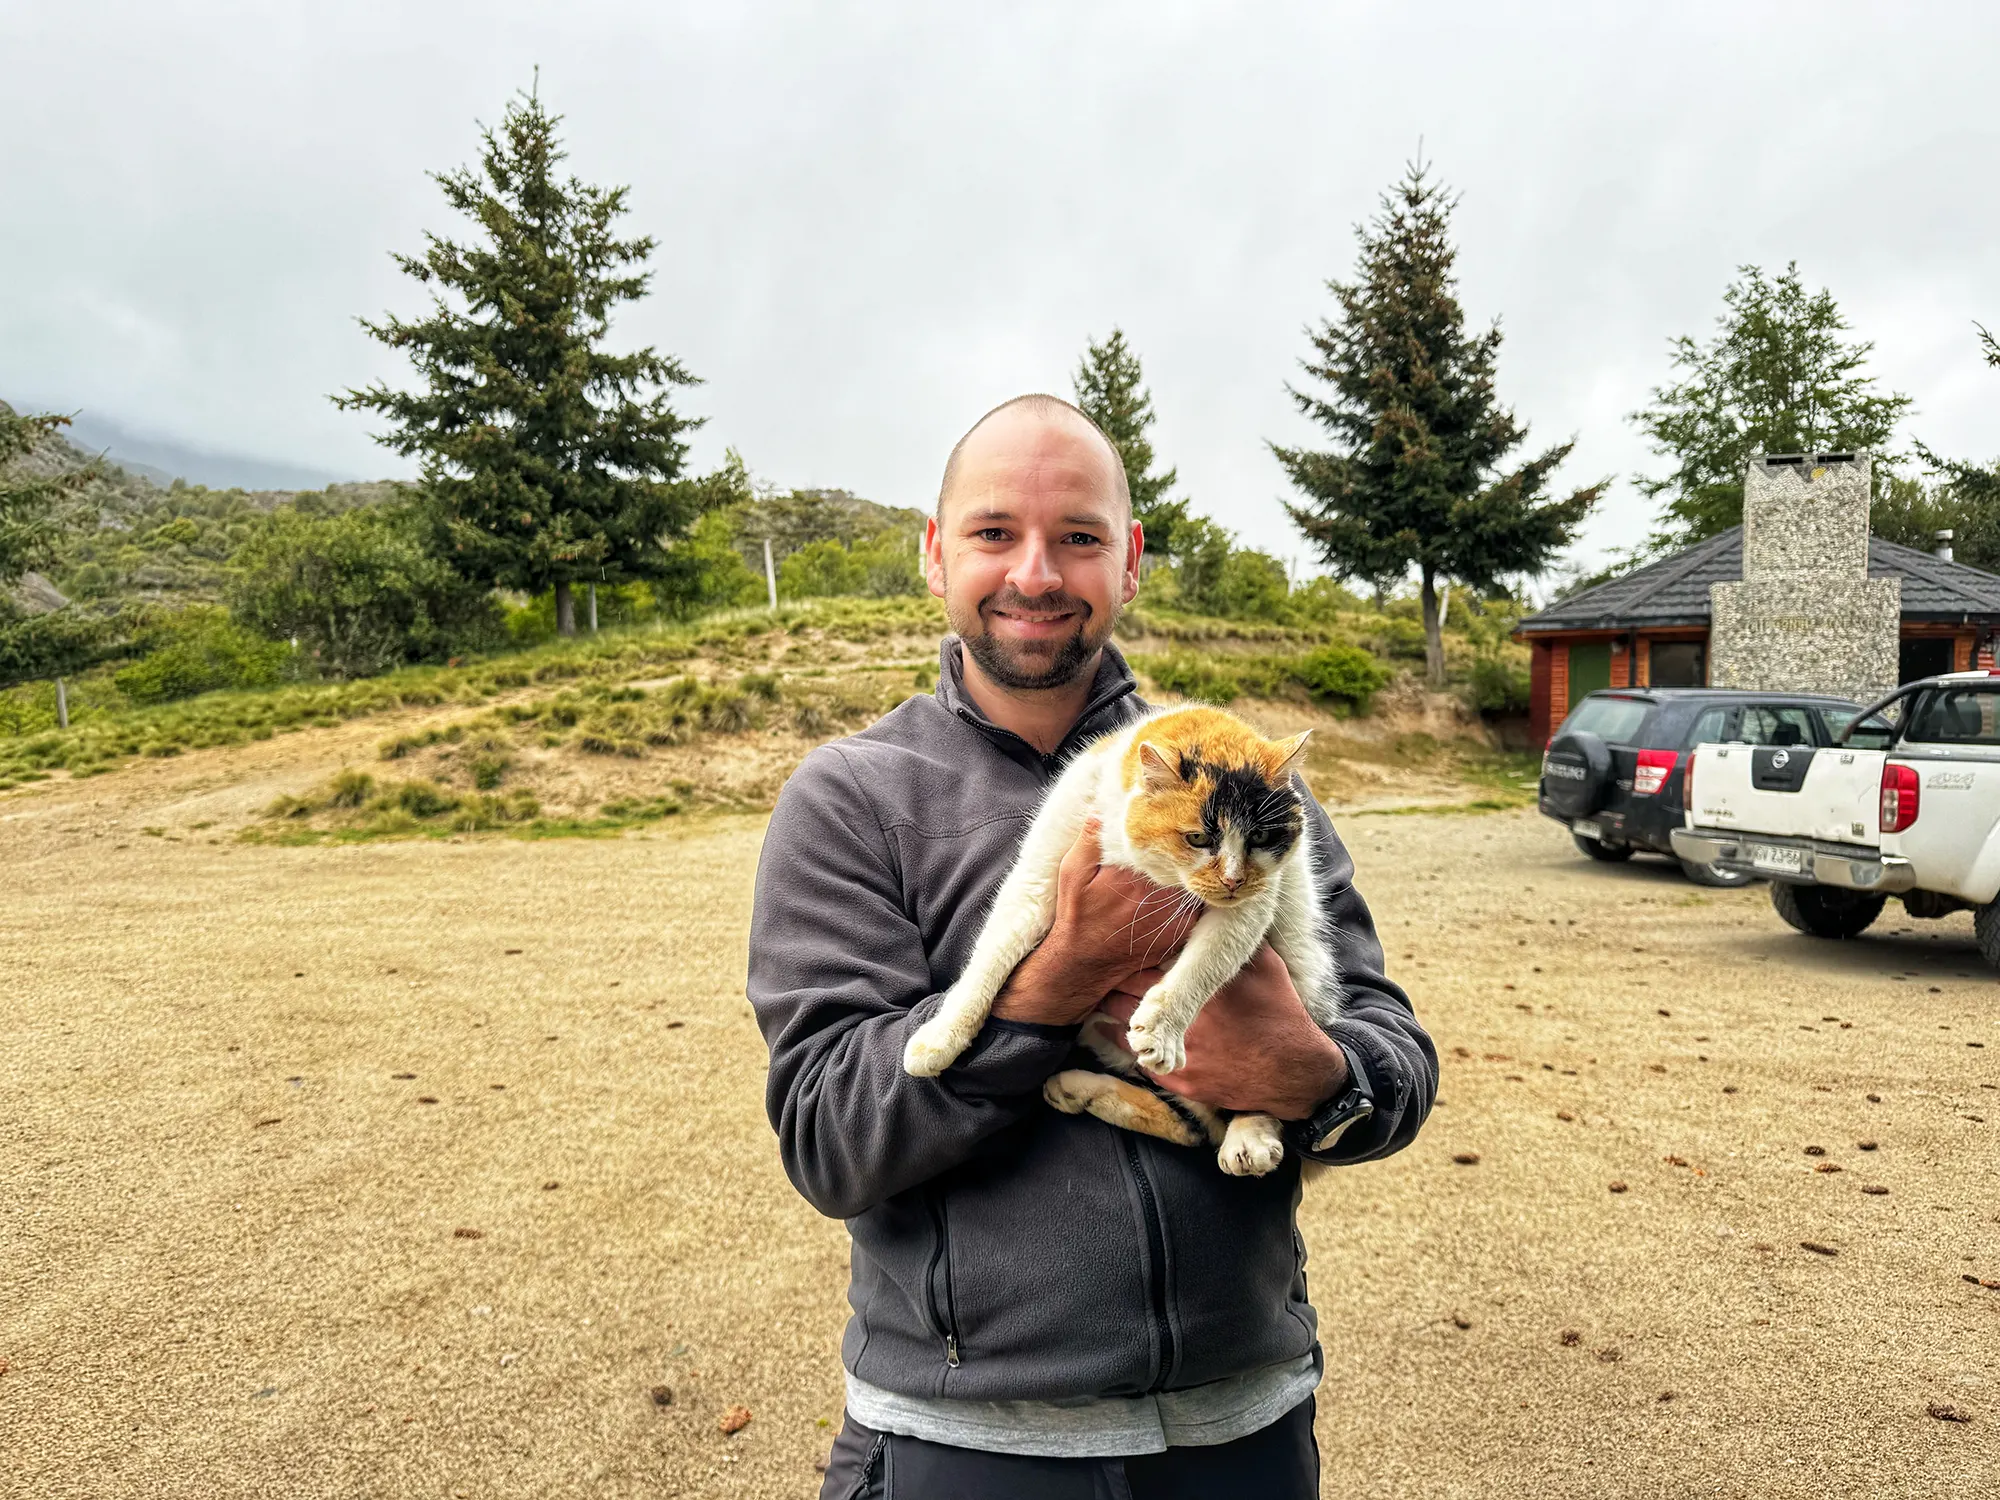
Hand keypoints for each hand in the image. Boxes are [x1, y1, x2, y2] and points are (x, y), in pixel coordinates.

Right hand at [992, 820, 1200, 1027]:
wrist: (1083, 962)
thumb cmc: (1077, 914)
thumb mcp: (1073, 872)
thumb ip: (1090, 840)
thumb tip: (1103, 807)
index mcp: (1137, 876)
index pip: (1168, 843)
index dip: (1176, 828)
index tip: (1179, 814)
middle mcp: (1161, 896)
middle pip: (1189, 862)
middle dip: (1193, 846)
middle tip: (1199, 830)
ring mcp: (1175, 916)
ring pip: (1198, 883)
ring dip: (1198, 870)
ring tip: (1202, 852)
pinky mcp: (1181, 932)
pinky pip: (1199, 906)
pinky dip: (1198, 894)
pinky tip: (1194, 882)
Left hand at [1100, 946, 1346, 1119]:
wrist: (1293, 1071)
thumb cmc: (1281, 1012)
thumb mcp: (1267, 965)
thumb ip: (1236, 939)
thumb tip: (1223, 908)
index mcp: (1199, 986)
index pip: (1144, 963)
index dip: (1129, 953)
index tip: (1119, 943)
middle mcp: (1184, 1019)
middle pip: (1127, 991)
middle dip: (1115, 977)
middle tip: (1103, 966)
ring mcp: (1179, 1051)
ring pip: (1125, 1027)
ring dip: (1114, 1008)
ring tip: (1103, 994)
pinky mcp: (1180, 1081)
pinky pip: (1138, 1059)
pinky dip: (1123, 1041)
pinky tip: (1110, 1028)